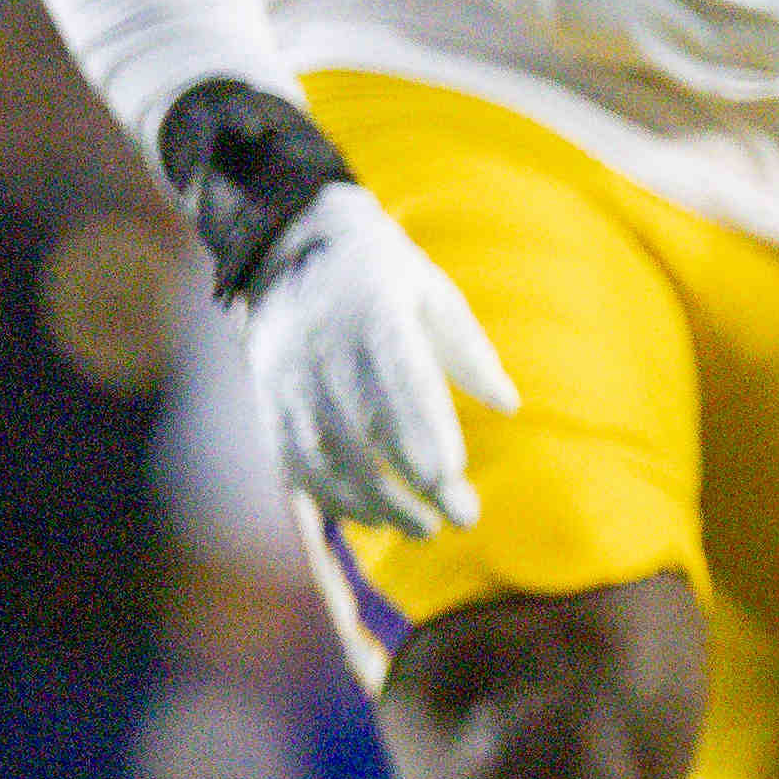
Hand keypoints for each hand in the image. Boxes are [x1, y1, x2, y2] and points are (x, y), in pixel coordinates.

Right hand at [240, 185, 516, 538]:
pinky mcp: (268, 403)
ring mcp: (289, 380)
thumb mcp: (433, 292)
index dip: (420, 432)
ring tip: (424, 528)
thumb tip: (509, 406)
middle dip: (410, 482)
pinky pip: (294, 461)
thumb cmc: (382, 275)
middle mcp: (325, 351)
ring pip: (327, 455)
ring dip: (374, 500)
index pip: (397, 383)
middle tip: (459, 517)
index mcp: (374, 315)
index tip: (450, 475)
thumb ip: (469, 352)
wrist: (290, 250)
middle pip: (365, 430)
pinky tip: (370, 520)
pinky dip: (331, 497)